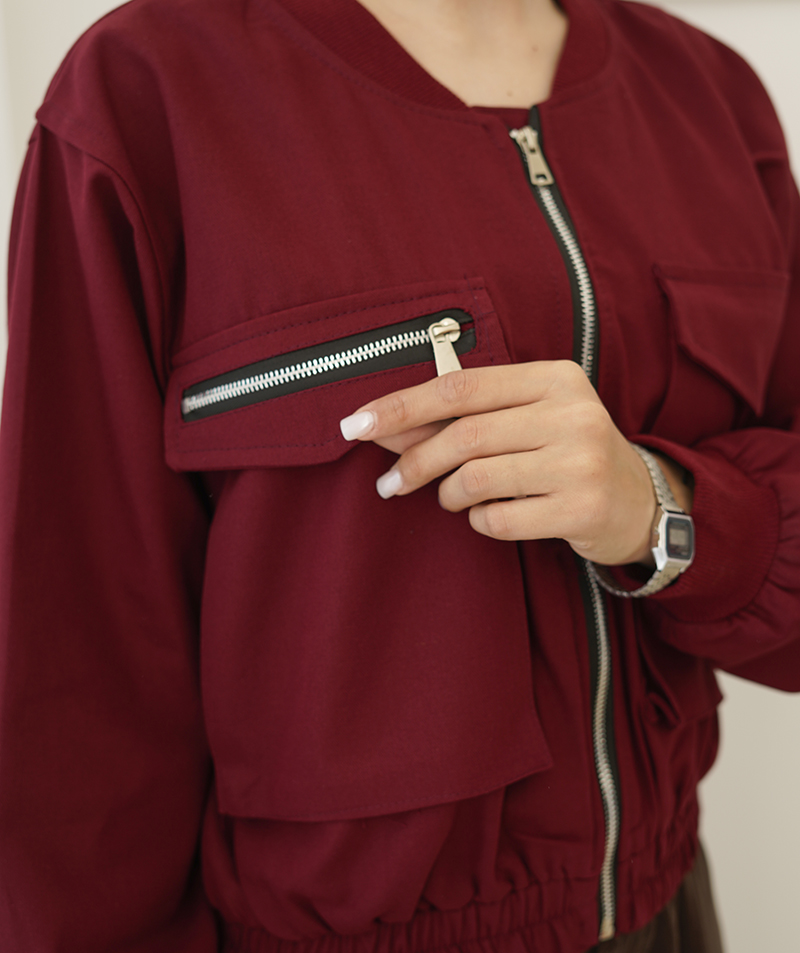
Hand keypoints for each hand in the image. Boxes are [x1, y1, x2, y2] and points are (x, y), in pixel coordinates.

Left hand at [340, 360, 660, 566]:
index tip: (356, 424)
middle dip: (414, 462)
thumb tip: (383, 427)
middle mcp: (572, 413)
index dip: (401, 406)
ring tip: (453, 498)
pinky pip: (499, 518)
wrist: (638, 500)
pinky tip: (492, 515)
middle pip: (463, 434)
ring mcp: (580, 462)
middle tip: (390, 484)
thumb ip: (461, 418)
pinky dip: (480, 520)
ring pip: (476, 478)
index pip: (460, 385)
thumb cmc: (566, 452)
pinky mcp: (581, 509)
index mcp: (554, 377)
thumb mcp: (524, 419)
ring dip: (449, 494)